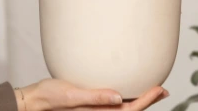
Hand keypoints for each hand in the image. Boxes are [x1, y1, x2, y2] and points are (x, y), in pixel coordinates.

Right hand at [15, 80, 167, 110]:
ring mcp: (96, 109)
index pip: (129, 109)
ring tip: (152, 90)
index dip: (147, 100)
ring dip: (139, 99)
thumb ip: (94, 97)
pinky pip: (114, 102)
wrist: (34, 100)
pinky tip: (128, 89)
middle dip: (148, 100)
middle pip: (130, 109)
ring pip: (124, 106)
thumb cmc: (48, 98)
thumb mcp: (71, 95)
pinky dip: (126, 96)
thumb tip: (118, 97)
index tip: (159, 88)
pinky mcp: (91, 103)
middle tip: (163, 89)